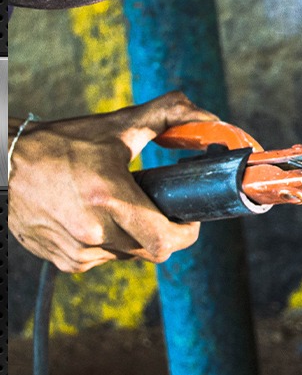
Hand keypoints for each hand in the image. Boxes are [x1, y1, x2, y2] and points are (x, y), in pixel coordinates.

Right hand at [9, 91, 217, 272]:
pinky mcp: (61, 260)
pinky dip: (111, 242)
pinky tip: (102, 217)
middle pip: (150, 250)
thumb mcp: (120, 125)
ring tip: (127, 206)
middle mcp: (92, 232)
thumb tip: (208, 116)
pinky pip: (102, 259)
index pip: (164, 241)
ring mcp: (75, 251)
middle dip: (165, 231)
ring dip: (136, 236)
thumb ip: (169, 114)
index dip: (186, 232)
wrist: (8, 162)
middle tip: (164, 207)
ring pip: (126, 255)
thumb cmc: (66, 142)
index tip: (190, 215)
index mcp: (109, 199)